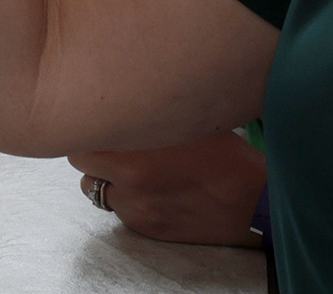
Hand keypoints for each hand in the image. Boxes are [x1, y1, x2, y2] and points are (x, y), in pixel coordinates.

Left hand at [70, 131, 267, 247]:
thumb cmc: (224, 155)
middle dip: (93, 156)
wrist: (254, 204)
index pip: (79, 141)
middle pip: (82, 167)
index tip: (98, 127)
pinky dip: (128, 201)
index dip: (87, 133)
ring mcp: (136, 208)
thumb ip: (143, 117)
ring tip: (135, 171)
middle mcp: (128, 181)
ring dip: (108, 181)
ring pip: (98, 192)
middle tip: (113, 147)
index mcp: (132, 150)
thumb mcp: (182, 122)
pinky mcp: (147, 228)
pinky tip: (153, 192)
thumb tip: (119, 103)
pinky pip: (121, 211)